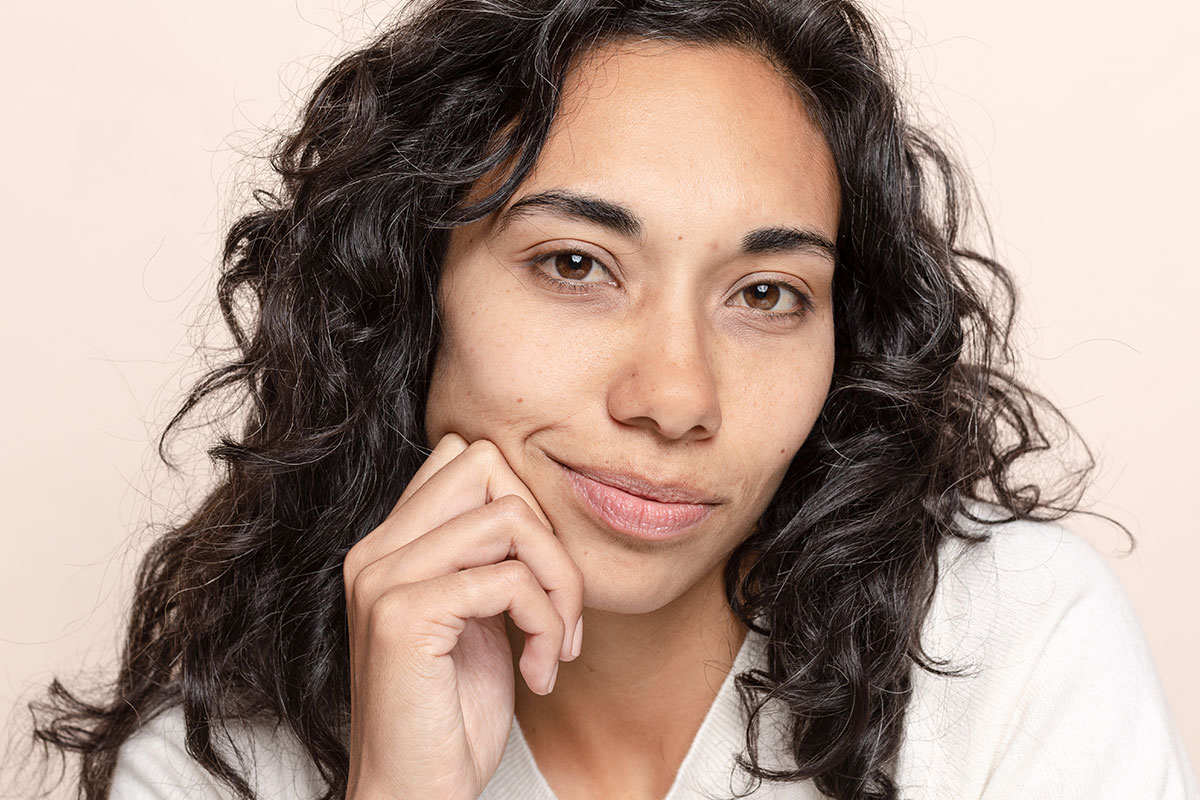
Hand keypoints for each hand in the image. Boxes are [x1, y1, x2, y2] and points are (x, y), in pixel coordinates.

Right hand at [342, 434, 583, 799]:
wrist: (414, 795)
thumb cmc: (450, 716)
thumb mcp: (475, 618)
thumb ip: (486, 557)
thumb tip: (535, 507)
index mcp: (389, 545)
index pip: (464, 455)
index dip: (523, 503)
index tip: (541, 577)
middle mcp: (375, 550)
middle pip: (487, 464)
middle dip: (546, 531)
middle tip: (560, 607)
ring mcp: (383, 579)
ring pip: (510, 519)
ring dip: (558, 584)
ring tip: (556, 644)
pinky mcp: (403, 615)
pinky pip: (511, 579)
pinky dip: (546, 623)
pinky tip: (540, 672)